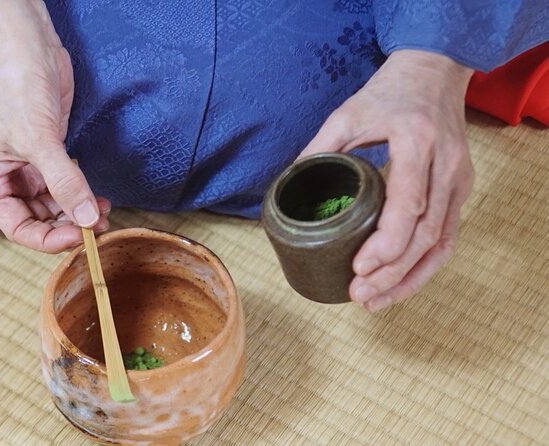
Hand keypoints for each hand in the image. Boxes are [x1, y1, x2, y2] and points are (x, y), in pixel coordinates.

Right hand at [0, 0, 108, 252]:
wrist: (30, 50)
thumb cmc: (17, 89)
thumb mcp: (40, 140)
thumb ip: (65, 182)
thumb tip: (88, 218)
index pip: (17, 227)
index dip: (47, 238)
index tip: (78, 238)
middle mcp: (7, 178)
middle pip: (38, 219)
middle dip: (68, 226)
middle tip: (99, 227)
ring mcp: (30, 167)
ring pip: (55, 205)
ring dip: (78, 213)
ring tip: (104, 214)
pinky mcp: (50, 155)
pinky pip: (66, 186)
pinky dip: (82, 195)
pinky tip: (99, 199)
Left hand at [300, 50, 474, 310]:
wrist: (434, 71)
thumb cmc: (388, 92)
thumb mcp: (346, 115)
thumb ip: (318, 150)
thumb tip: (287, 187)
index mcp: (417, 141)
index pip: (408, 204)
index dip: (386, 242)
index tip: (359, 267)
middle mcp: (445, 165)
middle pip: (427, 233)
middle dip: (393, 272)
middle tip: (359, 294)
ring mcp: (459, 179)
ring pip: (442, 243)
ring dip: (411, 279)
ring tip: (376, 302)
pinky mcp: (461, 189)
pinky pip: (448, 237)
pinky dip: (424, 267)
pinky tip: (400, 285)